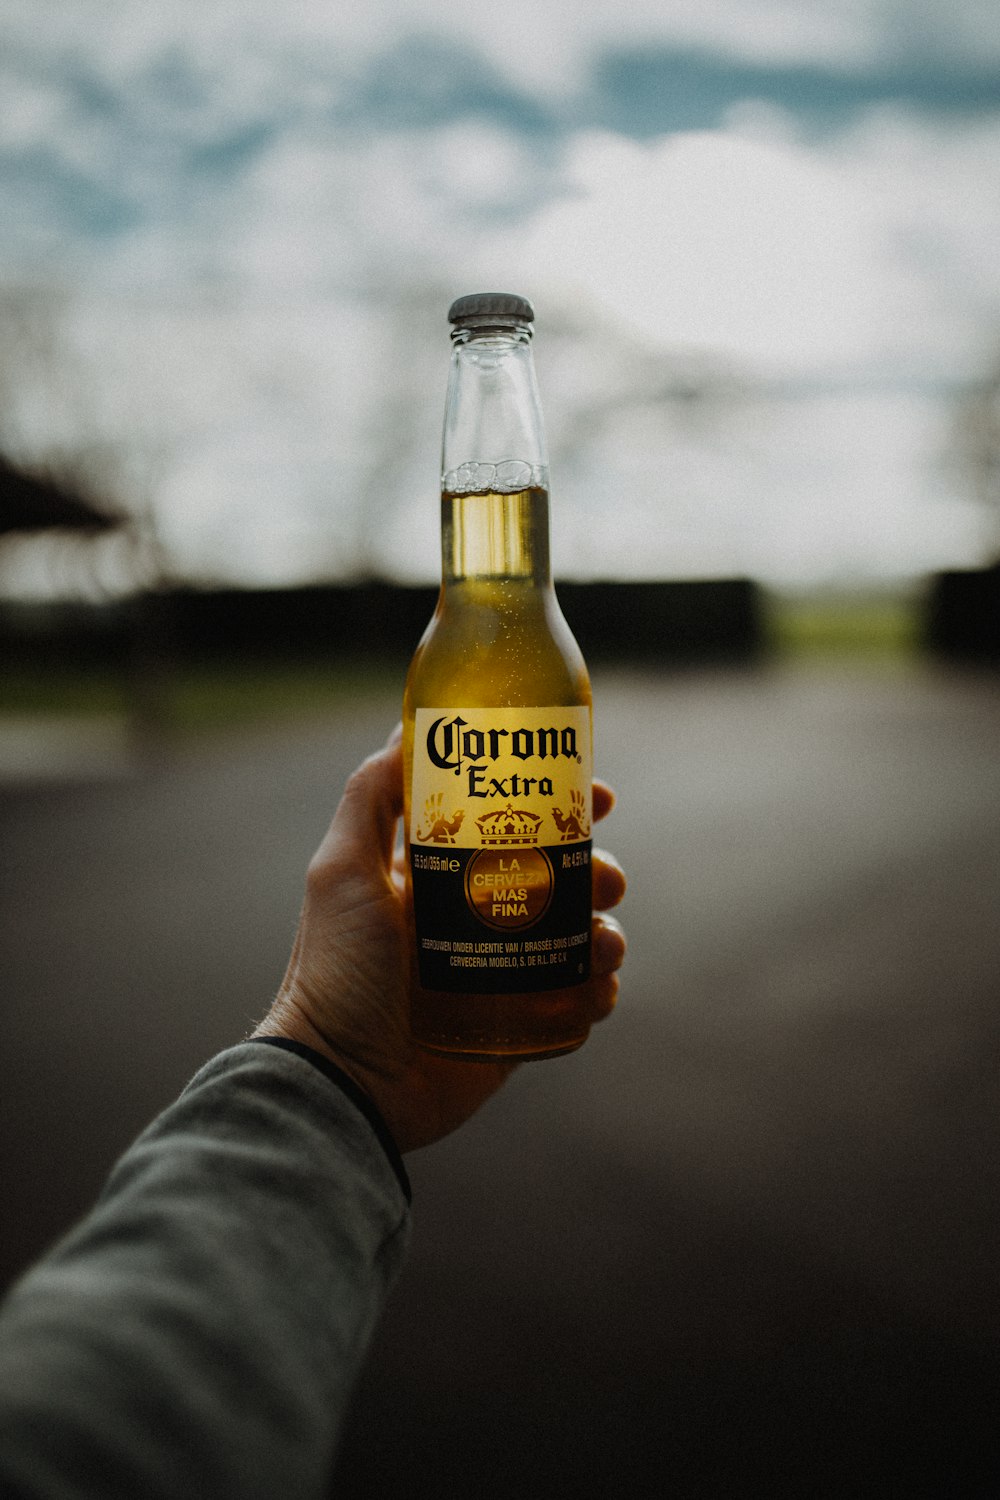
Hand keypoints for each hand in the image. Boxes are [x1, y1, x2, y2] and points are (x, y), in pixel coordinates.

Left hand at [253, 728, 625, 1151]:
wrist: (343, 1079)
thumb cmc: (335, 972)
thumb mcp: (341, 871)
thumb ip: (369, 798)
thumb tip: (407, 731)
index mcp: (437, 873)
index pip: (510, 822)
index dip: (557, 803)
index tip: (597, 795)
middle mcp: (473, 915)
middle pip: (559, 875)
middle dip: (595, 867)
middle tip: (605, 877)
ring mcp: (500, 971)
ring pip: (578, 934)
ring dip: (606, 928)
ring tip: (601, 940)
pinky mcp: (519, 1024)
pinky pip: (578, 996)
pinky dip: (599, 986)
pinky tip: (597, 984)